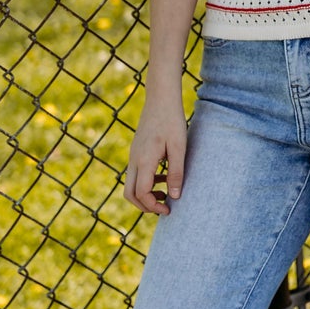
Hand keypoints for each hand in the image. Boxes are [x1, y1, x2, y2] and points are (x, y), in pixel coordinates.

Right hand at [125, 96, 188, 214]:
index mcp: (144, 160)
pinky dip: (146, 182)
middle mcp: (134, 160)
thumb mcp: (179, 148)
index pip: (141, 193)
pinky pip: (136, 174)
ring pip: (131, 185)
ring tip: (166, 193)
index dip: (153, 206)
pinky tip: (164, 177)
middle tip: (164, 207)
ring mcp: (133, 155)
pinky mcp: (136, 151)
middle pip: (130, 194)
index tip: (169, 209)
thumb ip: (176, 173)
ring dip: (145, 195)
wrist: (161, 99)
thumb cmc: (172, 121)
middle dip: (145, 205)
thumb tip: (175, 196)